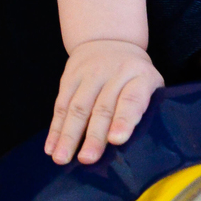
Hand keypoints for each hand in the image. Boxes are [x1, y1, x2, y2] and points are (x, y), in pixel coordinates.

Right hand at [45, 40, 163, 165]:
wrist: (109, 41)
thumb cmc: (134, 76)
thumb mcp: (150, 86)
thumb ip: (144, 110)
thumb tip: (131, 147)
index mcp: (140, 77)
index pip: (131, 99)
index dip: (124, 120)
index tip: (117, 140)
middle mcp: (114, 73)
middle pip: (102, 107)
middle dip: (93, 136)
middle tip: (87, 159)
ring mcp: (89, 73)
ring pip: (77, 108)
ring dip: (68, 135)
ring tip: (61, 158)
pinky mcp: (69, 77)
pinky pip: (61, 105)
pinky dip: (55, 128)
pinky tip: (51, 147)